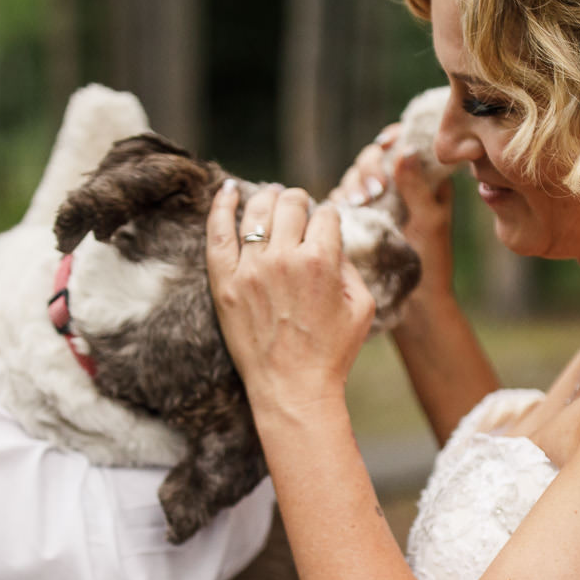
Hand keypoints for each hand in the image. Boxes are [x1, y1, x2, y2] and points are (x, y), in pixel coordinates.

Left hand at [207, 182, 375, 421]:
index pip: (325, 215)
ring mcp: (249, 269)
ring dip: (267, 198)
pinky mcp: (224, 282)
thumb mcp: (362, 307)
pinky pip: (217, 232)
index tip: (324, 228)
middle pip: (291, 203)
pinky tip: (227, 190)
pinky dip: (221, 205)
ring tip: (271, 197)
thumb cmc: (332, 353)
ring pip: (256, 210)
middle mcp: (283, 257)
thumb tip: (333, 241)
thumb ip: (349, 266)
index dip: (327, 219)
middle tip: (299, 210)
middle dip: (299, 202)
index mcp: (321, 260)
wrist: (292, 389)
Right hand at [335, 126, 455, 303]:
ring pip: (355, 176)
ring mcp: (376, 202)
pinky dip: (342, 200)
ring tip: (360, 202)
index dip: (394, 138)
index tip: (387, 145)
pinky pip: (342, 199)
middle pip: (374, 157)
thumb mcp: (430, 222)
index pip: (405, 144)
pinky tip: (347, 210)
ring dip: (354, 183)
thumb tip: (403, 151)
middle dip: (370, 167)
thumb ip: (418, 187)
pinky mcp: (359, 218)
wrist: (415, 302)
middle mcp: (398, 186)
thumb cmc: (432, 263)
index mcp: (424, 180)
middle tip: (375, 190)